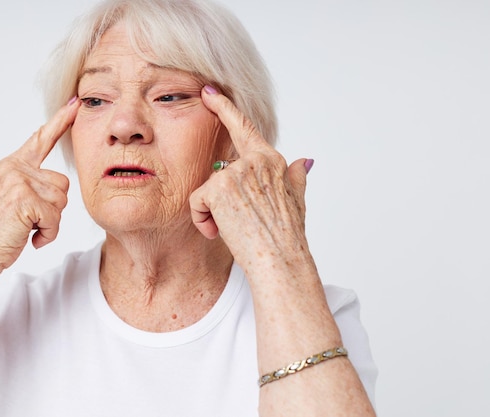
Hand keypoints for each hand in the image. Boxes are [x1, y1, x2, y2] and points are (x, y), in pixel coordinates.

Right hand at [0, 98, 79, 269]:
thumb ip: (31, 183)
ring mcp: (18, 182)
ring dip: (51, 222)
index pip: (40, 139)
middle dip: (54, 208)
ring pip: (62, 200)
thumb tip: (57, 184)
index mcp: (11, 166)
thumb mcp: (12, 199)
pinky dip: (48, 234)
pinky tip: (31, 239)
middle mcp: (14, 168)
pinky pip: (55, 218)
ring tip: (27, 228)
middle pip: (62, 183)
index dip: (60, 121)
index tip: (75, 103)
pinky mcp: (24, 200)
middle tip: (30, 221)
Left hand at [190, 87, 312, 274]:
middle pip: (218, 173)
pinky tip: (218, 232)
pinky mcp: (218, 188)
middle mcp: (254, 160)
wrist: (279, 260)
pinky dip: (202, 220)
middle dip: (218, 199)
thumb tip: (305, 160)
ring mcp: (236, 172)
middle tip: (237, 221)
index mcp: (270, 160)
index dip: (224, 107)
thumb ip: (295, 176)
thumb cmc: (287, 236)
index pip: (243, 127)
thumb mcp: (296, 201)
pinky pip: (196, 202)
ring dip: (212, 213)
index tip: (210, 91)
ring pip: (206, 190)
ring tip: (232, 229)